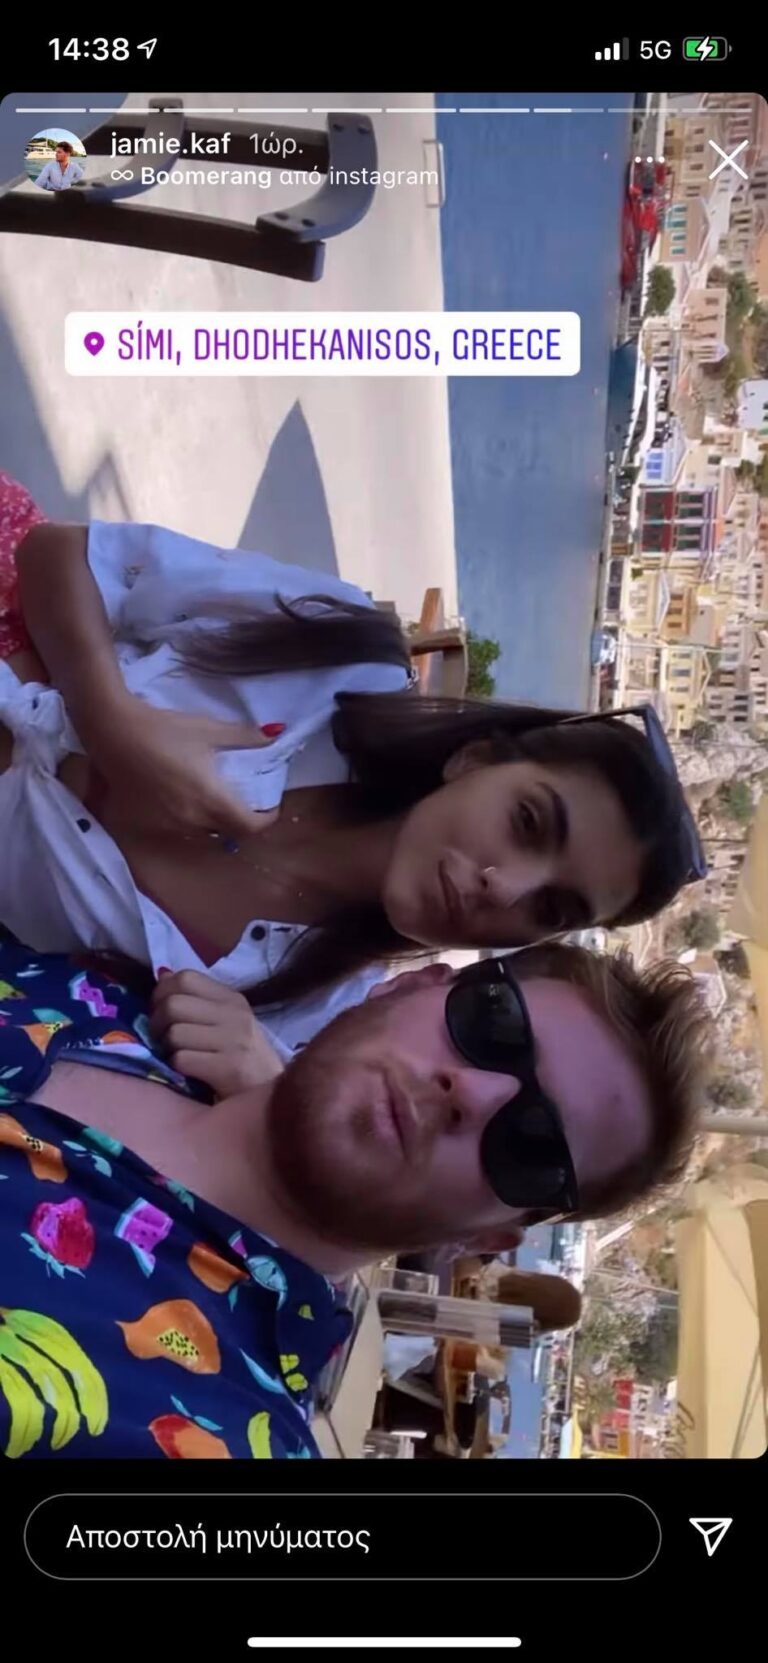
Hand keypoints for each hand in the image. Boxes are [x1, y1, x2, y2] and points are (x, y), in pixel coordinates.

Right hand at [80, 697, 283, 839]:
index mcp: (212, 800)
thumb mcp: (209, 730)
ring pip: (202, 834)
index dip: (265, 820)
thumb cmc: (164, 729)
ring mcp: (168, 826)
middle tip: (243, 801)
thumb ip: (245, 736)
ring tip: (211, 800)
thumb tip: (276, 733)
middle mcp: (192, 820)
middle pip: (228, 833)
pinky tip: (181, 800)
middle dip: (240, 820)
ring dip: (213, 823)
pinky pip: (176, 830)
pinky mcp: (146, 825)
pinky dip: (187, 821)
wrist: (113, 732)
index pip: (250, 827)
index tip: (268, 806)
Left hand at [148, 969, 283, 1097]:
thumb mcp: (226, 1021)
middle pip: (174, 1005)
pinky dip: (177, 1067)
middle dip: (157, 1023)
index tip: (159, 1010)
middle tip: (161, 1037)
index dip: (162, 993)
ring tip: (178, 1055)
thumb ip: (196, 999)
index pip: (186, 978)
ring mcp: (235, 1041)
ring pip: (175, 1033)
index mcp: (232, 999)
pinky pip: (182, 1060)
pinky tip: (188, 1071)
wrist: (271, 1095)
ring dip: (167, 1048)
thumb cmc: (243, 1058)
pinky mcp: (230, 1069)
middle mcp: (236, 1015)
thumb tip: (162, 976)